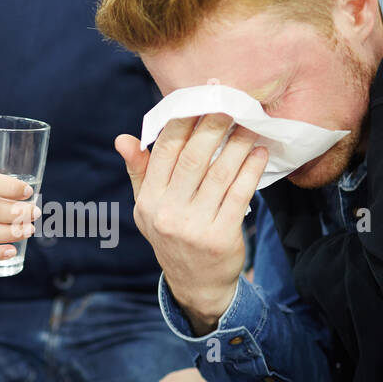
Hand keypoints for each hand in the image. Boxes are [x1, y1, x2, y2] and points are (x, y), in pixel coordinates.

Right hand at [116, 115, 266, 333]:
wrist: (197, 284)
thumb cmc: (173, 234)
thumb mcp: (148, 207)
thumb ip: (140, 172)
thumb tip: (123, 138)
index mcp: (149, 200)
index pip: (164, 151)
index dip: (183, 120)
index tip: (201, 97)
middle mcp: (168, 213)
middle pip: (193, 158)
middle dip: (213, 125)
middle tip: (231, 101)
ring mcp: (194, 226)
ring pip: (219, 173)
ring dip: (237, 144)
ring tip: (251, 123)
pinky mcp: (221, 237)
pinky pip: (239, 194)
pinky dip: (251, 170)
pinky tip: (259, 152)